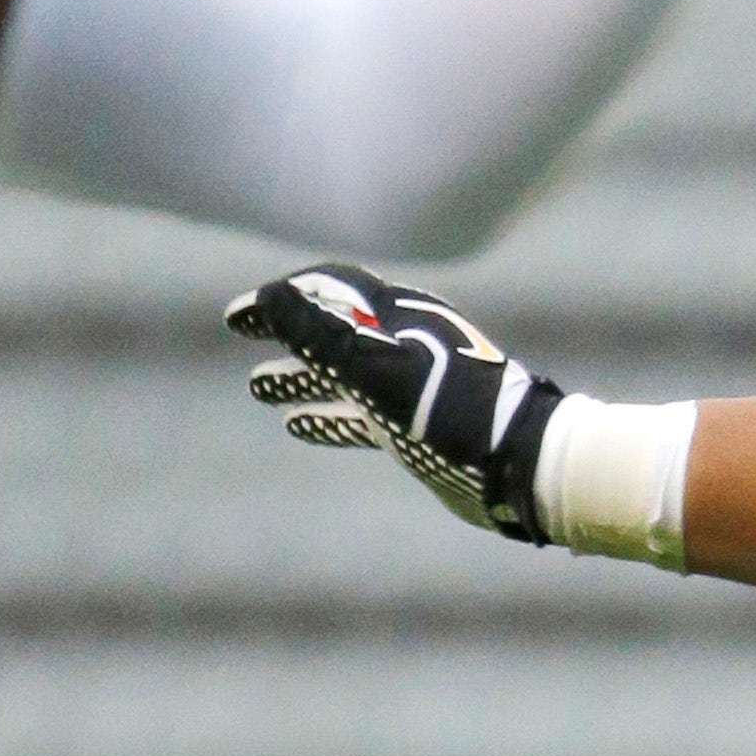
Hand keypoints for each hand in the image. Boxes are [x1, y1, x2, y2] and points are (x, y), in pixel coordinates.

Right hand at [227, 266, 557, 544]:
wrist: (519, 462)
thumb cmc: (453, 410)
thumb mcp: (380, 368)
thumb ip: (324, 333)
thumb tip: (270, 296)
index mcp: (397, 318)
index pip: (327, 293)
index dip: (279, 301)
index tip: (236, 318)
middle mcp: (402, 346)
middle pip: (333, 329)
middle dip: (286, 332)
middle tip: (241, 338)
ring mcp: (410, 388)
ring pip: (343, 375)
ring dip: (301, 377)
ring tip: (257, 389)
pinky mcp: (417, 428)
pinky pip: (361, 416)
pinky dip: (328, 416)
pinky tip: (297, 425)